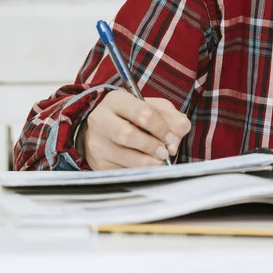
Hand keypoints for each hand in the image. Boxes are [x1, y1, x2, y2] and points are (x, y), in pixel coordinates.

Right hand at [76, 90, 190, 169]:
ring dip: (149, 162)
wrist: (105, 131)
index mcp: (115, 100)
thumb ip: (172, 118)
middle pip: (128, 135)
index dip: (162, 128)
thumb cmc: (134, 117)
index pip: (143, 113)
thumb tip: (175, 139)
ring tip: (158, 161)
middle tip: (165, 152)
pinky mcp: (99, 163)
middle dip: (153, 146)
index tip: (170, 138)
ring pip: (126, 157)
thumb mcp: (154, 109)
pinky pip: (123, 172)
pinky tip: (145, 167)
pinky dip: (140, 172)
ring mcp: (97, 143)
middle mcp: (100, 120)